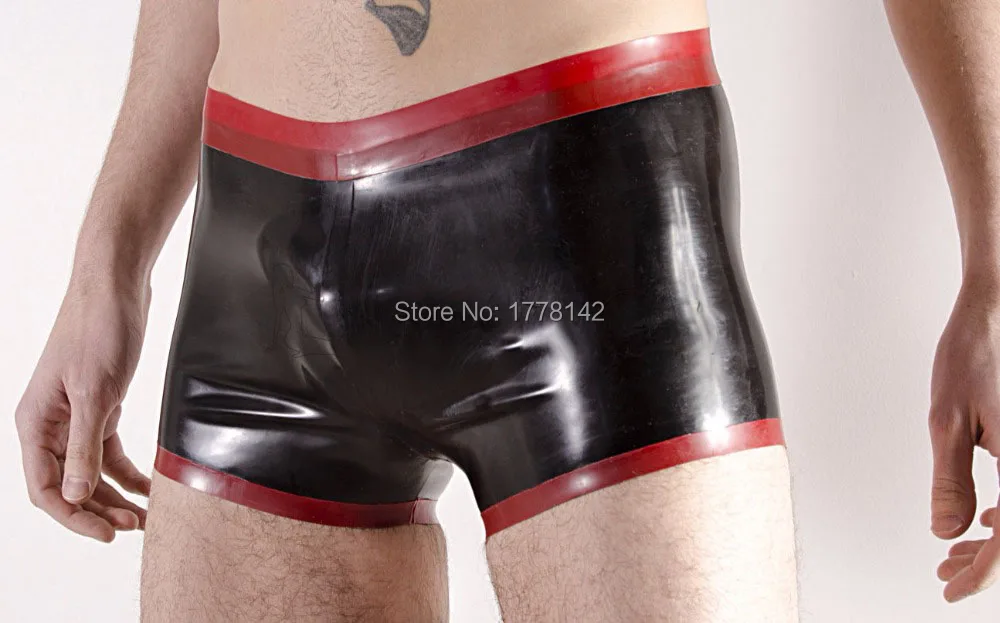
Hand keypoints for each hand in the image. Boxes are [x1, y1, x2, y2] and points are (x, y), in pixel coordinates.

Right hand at [15, 276, 151, 541]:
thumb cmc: (99, 331)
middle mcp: (50, 425)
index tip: (107, 534)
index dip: (74, 516)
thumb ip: (84, 447)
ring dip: (115, 496)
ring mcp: (75, 417)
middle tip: (136, 526)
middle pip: (69, 486)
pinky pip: (108, 451)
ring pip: (90, 472)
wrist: (115, 289)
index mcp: (36, 424)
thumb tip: (76, 495)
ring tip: (145, 516)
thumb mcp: (96, 393)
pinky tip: (147, 487)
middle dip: (99, 510)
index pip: (45, 489)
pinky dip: (127, 471)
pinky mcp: (101, 406)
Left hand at [928, 279, 999, 601]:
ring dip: (993, 541)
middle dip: (985, 562)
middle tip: (946, 574)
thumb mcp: (947, 421)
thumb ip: (950, 479)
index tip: (950, 588)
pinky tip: (980, 519)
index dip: (981, 573)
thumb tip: (947, 531)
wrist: (994, 314)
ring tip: (953, 552)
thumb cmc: (970, 358)